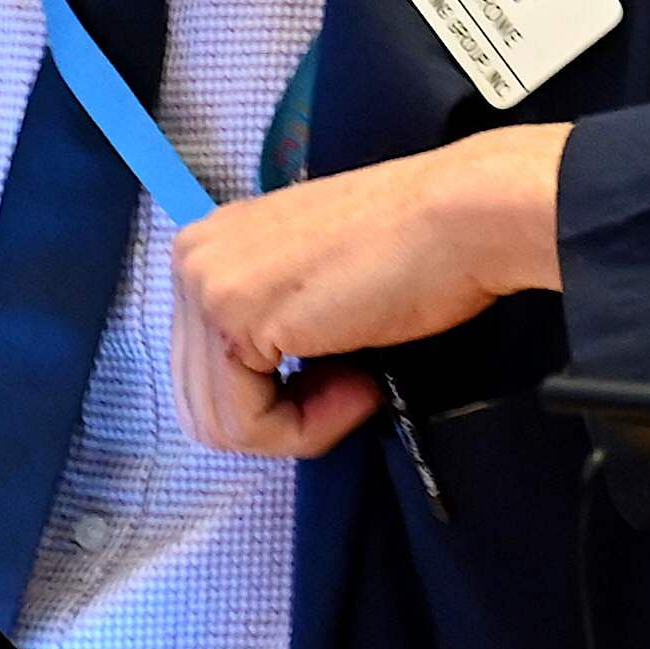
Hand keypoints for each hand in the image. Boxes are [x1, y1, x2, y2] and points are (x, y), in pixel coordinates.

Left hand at [171, 125, 571, 458]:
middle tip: (357, 387)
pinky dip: (307, 428)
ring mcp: (204, 286)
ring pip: (219, 422)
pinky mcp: (233, 317)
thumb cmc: (412, 252)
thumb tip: (260, 399)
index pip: (203, 370)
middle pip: (202, 402)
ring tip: (360, 386)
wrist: (459, 220)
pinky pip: (248, 424)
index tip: (344, 375)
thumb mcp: (311, 288)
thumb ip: (269, 328)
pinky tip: (360, 385)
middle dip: (283, 417)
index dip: (276, 399)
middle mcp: (190, 259)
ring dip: (299, 426)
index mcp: (207, 247)